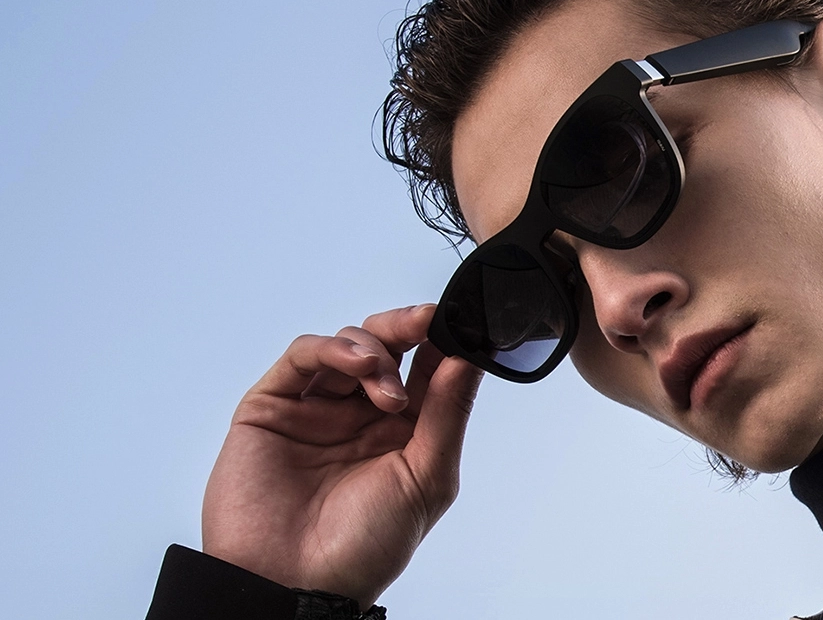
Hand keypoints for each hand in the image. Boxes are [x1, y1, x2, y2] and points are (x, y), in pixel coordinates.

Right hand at [201, 304, 482, 607]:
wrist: (292, 585)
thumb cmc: (363, 547)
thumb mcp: (426, 480)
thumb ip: (446, 415)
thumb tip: (467, 358)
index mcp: (403, 431)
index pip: (427, 368)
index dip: (443, 340)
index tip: (460, 319)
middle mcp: (360, 414)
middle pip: (387, 345)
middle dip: (408, 327)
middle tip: (426, 321)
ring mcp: (317, 407)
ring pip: (347, 345)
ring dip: (373, 346)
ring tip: (384, 382)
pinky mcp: (273, 406)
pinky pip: (302, 357)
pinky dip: (331, 347)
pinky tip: (356, 363)